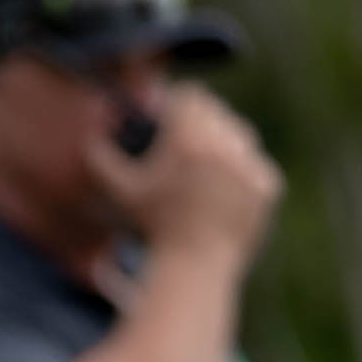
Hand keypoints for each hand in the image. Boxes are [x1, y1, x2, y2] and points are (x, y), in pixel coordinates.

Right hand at [111, 77, 279, 270]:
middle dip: (201, 126)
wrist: (195, 266)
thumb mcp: (121, 192)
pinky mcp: (268, 183)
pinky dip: (241, 176)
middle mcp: (225, 143)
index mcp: (189, 137)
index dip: (178, 106)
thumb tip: (93, 137)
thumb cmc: (153, 227)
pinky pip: (255, 165)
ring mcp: (250, 163)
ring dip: (224, 147)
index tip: (171, 123)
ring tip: (205, 175)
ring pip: (239, 136)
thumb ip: (101, 159)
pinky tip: (222, 197)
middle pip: (217, 113)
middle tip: (186, 152)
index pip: (191, 95)